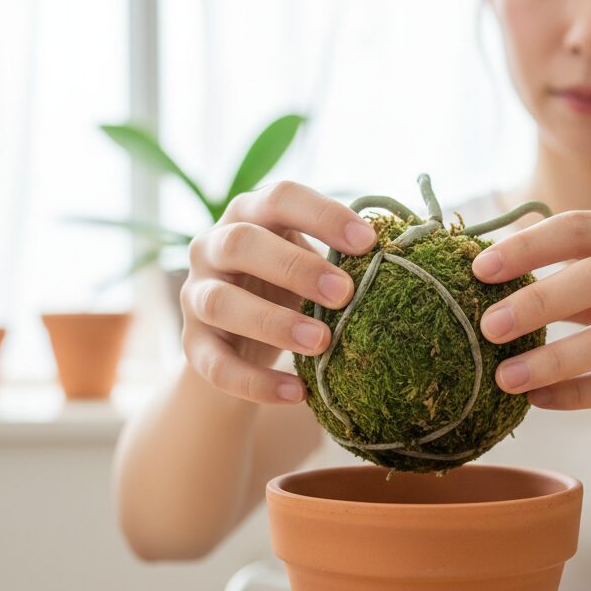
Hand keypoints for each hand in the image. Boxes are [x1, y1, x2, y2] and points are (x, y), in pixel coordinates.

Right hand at [181, 181, 377, 403]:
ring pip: (221, 302)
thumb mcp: (309, 263)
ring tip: (321, 342)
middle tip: (344, 294)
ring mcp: (195, 295)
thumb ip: (339, 257)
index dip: (323, 215)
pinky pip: (216, 365)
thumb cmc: (287, 288)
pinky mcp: (192, 344)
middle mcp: (212, 246)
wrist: (236, 342)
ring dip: (273, 322)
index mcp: (250, 214)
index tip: (368, 242)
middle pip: (242, 243)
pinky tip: (298, 393)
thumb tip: (399, 261)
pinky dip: (257, 383)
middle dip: (296, 267)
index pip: (281, 197)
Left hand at [471, 209, 590, 413]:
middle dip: (537, 300)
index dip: (527, 246)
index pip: (579, 226)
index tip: (478, 269)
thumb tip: (490, 273)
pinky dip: (582, 393)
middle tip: (486, 326)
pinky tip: (541, 401)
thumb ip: (574, 268)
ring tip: (505, 376)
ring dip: (554, 358)